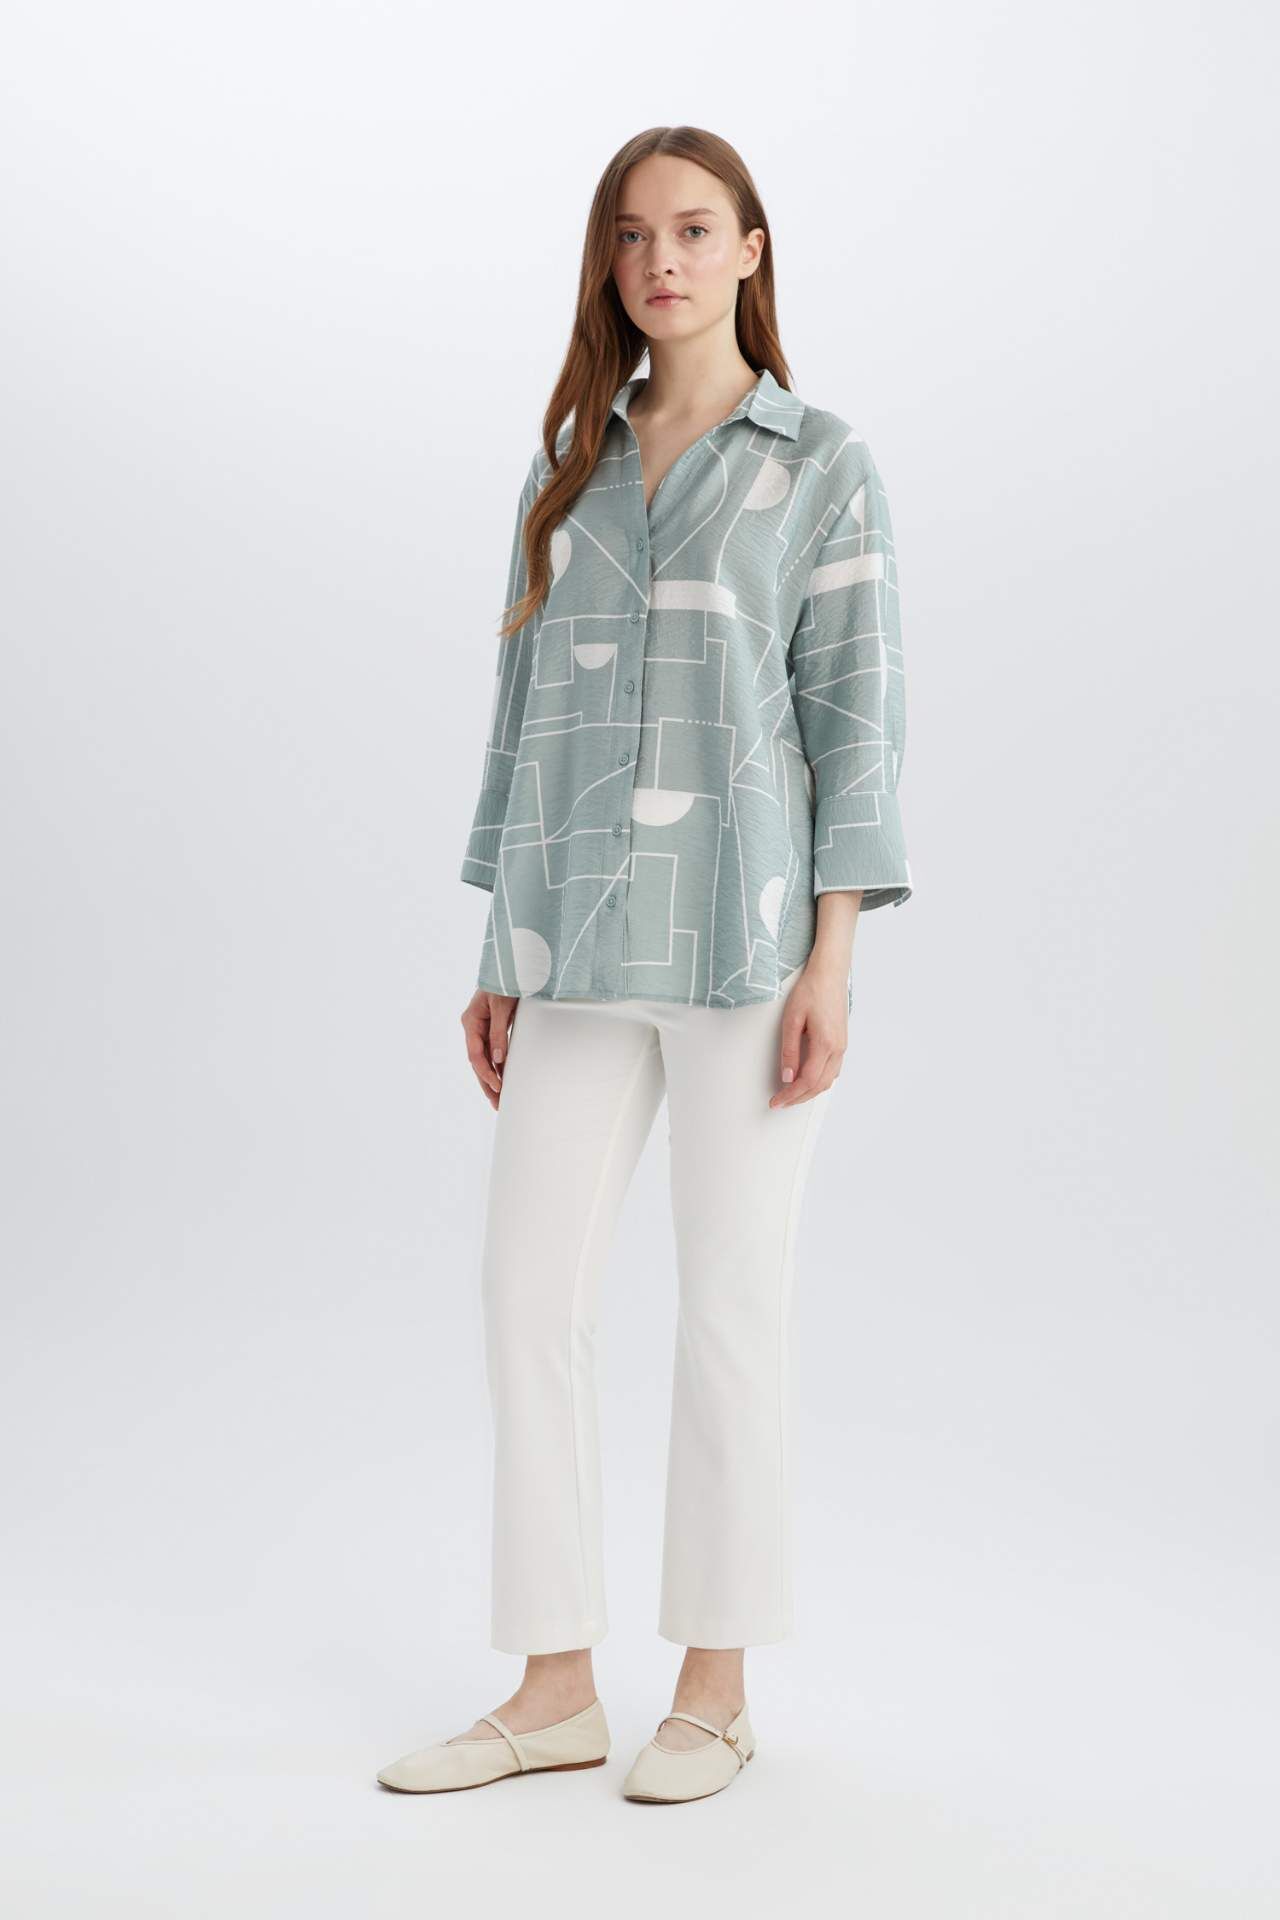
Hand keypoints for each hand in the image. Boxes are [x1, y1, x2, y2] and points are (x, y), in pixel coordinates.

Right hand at [462, 989, 517, 1109]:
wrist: (512, 966)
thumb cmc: (504, 982)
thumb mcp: (502, 1007)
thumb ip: (498, 1033)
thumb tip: (498, 1060)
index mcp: (470, 1021)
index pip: (475, 1054)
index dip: (486, 1072)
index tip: (498, 1086)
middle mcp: (473, 1027)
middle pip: (478, 1062)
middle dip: (487, 1084)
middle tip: (497, 1104)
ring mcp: (481, 1028)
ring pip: (484, 1059)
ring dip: (492, 1078)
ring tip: (499, 1099)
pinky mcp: (492, 1028)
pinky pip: (493, 1052)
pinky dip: (498, 1066)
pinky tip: (503, 1078)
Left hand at [769, 959, 847, 1108]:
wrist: (829, 974)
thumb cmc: (810, 991)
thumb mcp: (792, 1020)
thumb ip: (789, 1051)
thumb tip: (787, 1077)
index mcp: (825, 1045)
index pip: (807, 1081)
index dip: (790, 1095)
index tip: (775, 1101)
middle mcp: (837, 1049)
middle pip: (819, 1086)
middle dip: (798, 1098)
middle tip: (779, 1102)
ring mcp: (842, 1046)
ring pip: (828, 1081)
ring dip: (809, 1092)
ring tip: (790, 1095)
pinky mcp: (841, 1042)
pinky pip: (833, 1070)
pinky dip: (819, 1081)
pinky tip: (807, 1080)